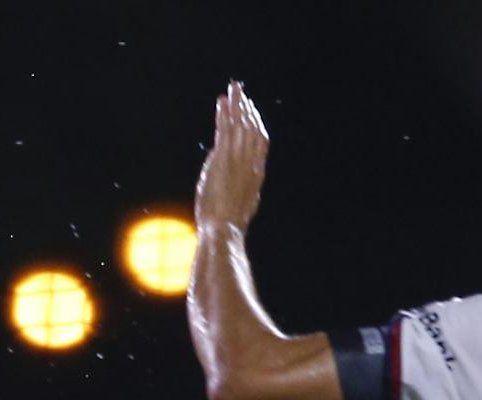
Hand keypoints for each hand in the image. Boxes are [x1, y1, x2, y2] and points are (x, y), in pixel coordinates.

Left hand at [196, 80, 268, 230]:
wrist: (224, 230)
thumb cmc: (229, 227)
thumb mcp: (242, 206)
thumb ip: (241, 188)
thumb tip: (238, 183)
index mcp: (256, 173)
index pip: (260, 141)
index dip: (255, 123)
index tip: (250, 110)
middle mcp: (250, 162)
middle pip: (251, 127)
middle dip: (246, 107)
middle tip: (241, 91)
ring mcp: (237, 159)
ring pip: (239, 125)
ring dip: (236, 104)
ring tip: (233, 88)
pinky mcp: (223, 159)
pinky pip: (224, 131)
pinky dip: (223, 115)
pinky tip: (221, 102)